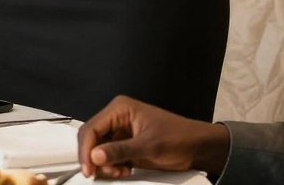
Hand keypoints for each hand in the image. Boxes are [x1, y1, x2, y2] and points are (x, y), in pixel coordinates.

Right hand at [78, 95, 230, 179]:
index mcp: (120, 109)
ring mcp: (122, 131)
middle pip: (93, 137)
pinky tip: (123, 171)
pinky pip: (110, 155)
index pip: (92, 128)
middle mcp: (117, 117)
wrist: (197, 148)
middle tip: (100, 174)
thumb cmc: (177, 138)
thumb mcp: (148, 146)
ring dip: (104, 163)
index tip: (89, 169)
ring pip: (100, 148)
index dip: (87, 149)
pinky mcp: (127, 143)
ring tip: (118, 172)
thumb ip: (120, 151)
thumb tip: (95, 156)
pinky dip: (113, 165)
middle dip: (94, 157)